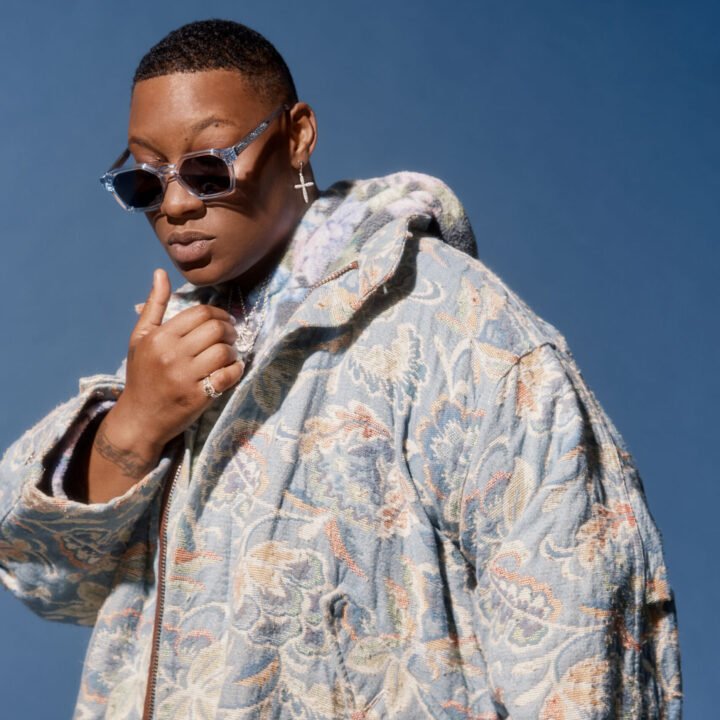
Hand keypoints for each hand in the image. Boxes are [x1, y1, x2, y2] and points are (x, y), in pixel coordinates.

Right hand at [103, 268, 243, 457]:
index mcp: (159, 337)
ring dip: (234, 350)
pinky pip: (228, 376)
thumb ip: (155, 306)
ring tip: (229, 354)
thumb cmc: (141, 375)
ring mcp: (185, 377)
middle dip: (230, 330)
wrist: (139, 418)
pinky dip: (236, 370)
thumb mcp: (141, 338)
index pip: (200, 313)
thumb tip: (160, 273)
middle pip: (216, 329)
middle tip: (230, 337)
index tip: (223, 322)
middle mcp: (171, 355)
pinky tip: (231, 369)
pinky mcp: (198, 397)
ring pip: (224, 351)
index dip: (219, 314)